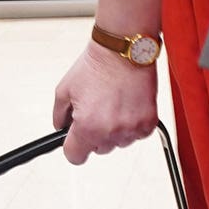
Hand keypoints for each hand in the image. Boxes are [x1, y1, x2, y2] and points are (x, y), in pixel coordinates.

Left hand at [53, 42, 158, 162]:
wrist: (124, 50)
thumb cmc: (97, 65)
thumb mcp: (64, 90)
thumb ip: (59, 116)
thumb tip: (61, 128)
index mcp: (87, 126)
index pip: (75, 157)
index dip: (73, 147)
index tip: (75, 140)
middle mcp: (111, 131)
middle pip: (98, 149)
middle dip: (94, 134)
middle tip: (96, 110)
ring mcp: (131, 128)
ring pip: (118, 143)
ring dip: (114, 130)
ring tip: (112, 105)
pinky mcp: (148, 123)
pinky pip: (136, 135)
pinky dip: (131, 124)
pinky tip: (126, 106)